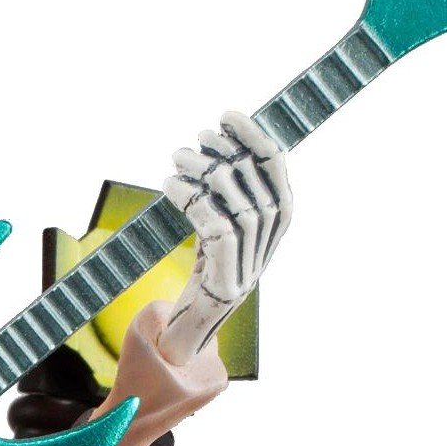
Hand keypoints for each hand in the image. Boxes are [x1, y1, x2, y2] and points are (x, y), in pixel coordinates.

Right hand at [101, 300, 227, 445]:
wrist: (125, 428)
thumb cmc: (132, 391)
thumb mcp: (137, 337)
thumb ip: (157, 311)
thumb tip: (172, 305)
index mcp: (212, 370)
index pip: (204, 324)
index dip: (179, 321)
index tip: (163, 332)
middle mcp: (216, 380)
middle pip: (197, 336)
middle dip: (174, 337)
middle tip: (152, 354)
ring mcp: (209, 388)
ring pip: (191, 349)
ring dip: (171, 351)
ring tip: (151, 369)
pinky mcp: (198, 393)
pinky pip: (187, 364)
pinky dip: (170, 364)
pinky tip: (155, 376)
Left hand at [160, 110, 291, 364]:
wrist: (189, 330)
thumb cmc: (203, 272)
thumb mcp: (220, 227)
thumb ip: (228, 194)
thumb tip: (215, 141)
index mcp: (276, 226)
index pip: (276, 171)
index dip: (254, 138)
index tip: (226, 115)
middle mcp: (268, 246)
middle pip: (257, 185)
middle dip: (225, 153)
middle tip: (196, 139)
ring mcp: (250, 266)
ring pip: (238, 205)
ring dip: (204, 173)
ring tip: (177, 157)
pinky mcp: (226, 282)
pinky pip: (216, 230)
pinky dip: (192, 201)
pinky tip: (170, 185)